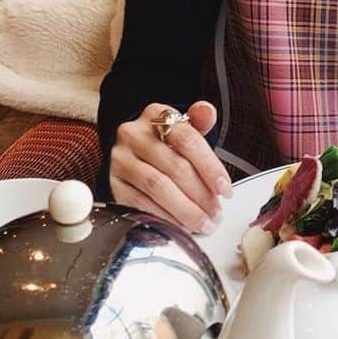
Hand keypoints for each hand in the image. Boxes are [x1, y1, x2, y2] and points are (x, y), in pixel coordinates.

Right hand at [109, 100, 231, 232]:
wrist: (132, 153)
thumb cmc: (165, 144)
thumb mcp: (183, 128)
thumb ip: (199, 122)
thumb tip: (207, 111)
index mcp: (155, 115)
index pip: (188, 140)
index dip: (211, 167)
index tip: (226, 190)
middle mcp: (133, 134)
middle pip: (175, 166)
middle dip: (201, 195)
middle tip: (216, 213)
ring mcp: (120, 159)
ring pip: (158, 187)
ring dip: (185, 210)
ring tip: (203, 223)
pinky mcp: (112, 183)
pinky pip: (140, 203)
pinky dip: (164, 217)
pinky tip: (181, 226)